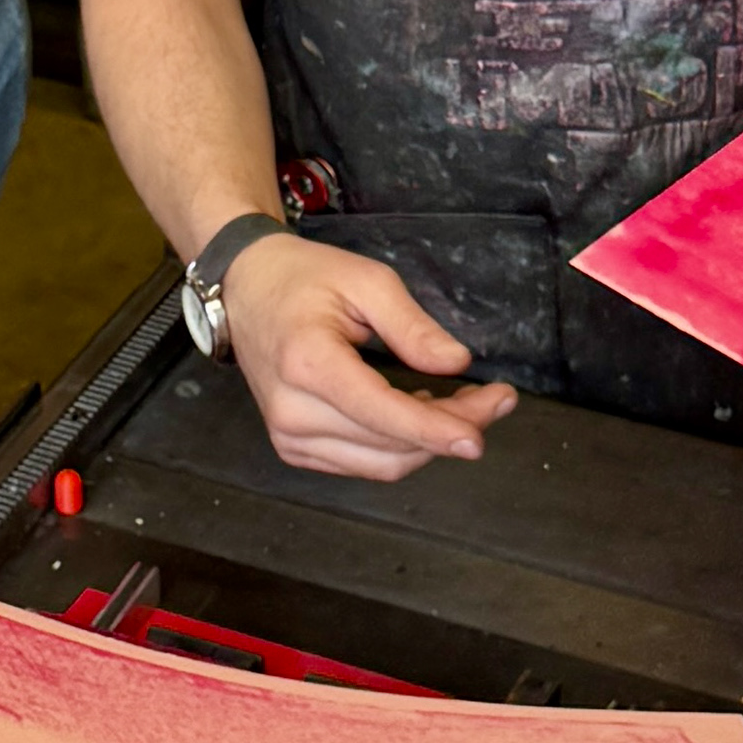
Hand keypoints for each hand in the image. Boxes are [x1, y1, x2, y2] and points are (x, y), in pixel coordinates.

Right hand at [224, 231, 516, 479]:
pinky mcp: (294, 448)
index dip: (436, 430)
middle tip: (495, 399)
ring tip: (462, 403)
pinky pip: (363, 464)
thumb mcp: (367, 281)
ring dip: (430, 442)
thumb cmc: (303, 278)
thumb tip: (455, 365)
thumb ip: (412, 326)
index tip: (480, 435)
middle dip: (452, 428)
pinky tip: (419, 411)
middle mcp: (292, 412)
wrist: (246, 289)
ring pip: (383, 464)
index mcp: (307, 363)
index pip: (383, 414)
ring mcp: (289, 436)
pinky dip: (401, 446)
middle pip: (391, 445)